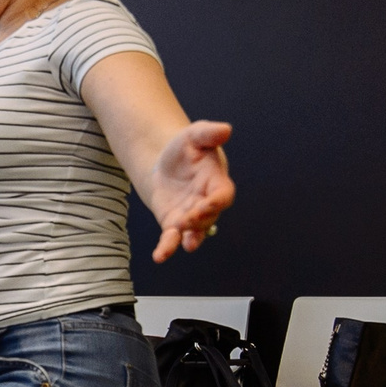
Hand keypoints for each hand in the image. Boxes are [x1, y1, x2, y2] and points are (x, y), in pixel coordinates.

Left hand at [148, 121, 234, 261]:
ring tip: (186, 244)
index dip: (217, 201)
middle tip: (190, 219)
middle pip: (209, 216)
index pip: (223, 194)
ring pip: (194, 232)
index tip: (208, 204)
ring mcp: (190, 216)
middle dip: (201, 219)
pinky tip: (160, 256)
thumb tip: (225, 129)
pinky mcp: (173, 223)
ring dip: (190, 237)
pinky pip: (172, 238)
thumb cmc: (186, 148)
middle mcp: (207, 202)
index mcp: (217, 182)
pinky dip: (167, 248)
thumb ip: (209, 133)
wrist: (165, 163)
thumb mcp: (195, 136)